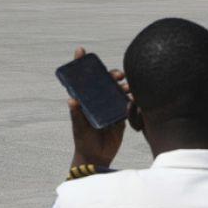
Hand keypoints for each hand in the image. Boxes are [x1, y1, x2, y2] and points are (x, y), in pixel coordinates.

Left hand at [68, 47, 127, 167]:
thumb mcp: (79, 128)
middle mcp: (98, 99)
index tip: (80, 50)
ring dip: (124, 85)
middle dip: (112, 73)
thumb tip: (71, 100)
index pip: (83, 78)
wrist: (97, 157)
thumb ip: (77, 115)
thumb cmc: (83, 140)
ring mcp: (110, 105)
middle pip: (105, 80)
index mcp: (86, 99)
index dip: (81, 63)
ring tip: (127, 87)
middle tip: (118, 75)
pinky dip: (133, 98)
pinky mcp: (121, 114)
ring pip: (118, 89)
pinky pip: (128, 103)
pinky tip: (136, 96)